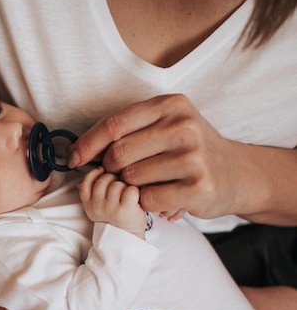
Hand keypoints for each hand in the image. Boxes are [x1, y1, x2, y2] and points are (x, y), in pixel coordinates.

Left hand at [67, 94, 237, 218]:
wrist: (237, 174)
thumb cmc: (189, 150)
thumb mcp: (164, 127)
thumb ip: (127, 133)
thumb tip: (79, 151)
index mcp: (170, 106)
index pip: (114, 124)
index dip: (87, 144)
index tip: (73, 158)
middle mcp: (183, 126)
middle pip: (118, 154)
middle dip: (110, 169)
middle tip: (121, 175)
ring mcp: (194, 157)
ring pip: (131, 178)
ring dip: (131, 187)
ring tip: (149, 184)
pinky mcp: (200, 187)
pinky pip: (148, 199)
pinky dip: (146, 203)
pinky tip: (161, 197)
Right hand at [78, 167, 146, 236]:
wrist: (126, 237)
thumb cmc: (114, 218)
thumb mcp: (97, 207)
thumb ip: (89, 193)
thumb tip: (79, 181)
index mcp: (89, 204)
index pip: (85, 183)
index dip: (94, 174)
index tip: (101, 171)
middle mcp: (98, 206)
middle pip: (103, 179)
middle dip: (113, 179)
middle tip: (118, 186)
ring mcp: (111, 208)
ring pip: (117, 184)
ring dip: (124, 186)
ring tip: (126, 195)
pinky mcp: (125, 209)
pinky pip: (130, 190)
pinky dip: (135, 191)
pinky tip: (134, 197)